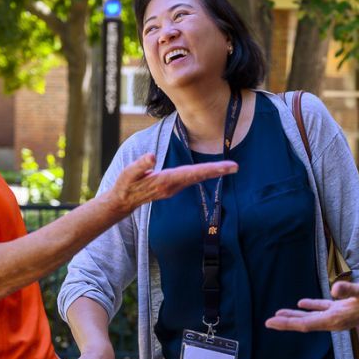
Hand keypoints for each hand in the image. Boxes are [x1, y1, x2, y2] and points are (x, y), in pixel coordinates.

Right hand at [104, 154, 237, 213]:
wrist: (123, 201)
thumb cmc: (125, 185)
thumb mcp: (128, 173)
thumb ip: (140, 165)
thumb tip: (151, 156)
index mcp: (166, 181)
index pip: (192, 173)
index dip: (209, 169)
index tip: (224, 168)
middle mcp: (174, 186)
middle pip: (198, 176)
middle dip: (217, 171)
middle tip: (235, 167)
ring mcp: (174, 187)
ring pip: (197, 178)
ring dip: (212, 172)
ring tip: (228, 167)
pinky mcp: (173, 186)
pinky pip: (192, 178)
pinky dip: (204, 173)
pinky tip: (212, 170)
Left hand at [265, 280, 358, 332]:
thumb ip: (350, 290)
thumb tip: (335, 289)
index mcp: (336, 319)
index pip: (306, 324)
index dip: (287, 323)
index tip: (270, 323)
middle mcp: (335, 320)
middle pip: (305, 323)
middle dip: (286, 323)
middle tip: (267, 322)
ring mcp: (339, 315)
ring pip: (311, 317)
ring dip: (295, 316)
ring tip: (278, 315)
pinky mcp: (343, 308)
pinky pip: (322, 309)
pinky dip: (310, 307)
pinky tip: (301, 304)